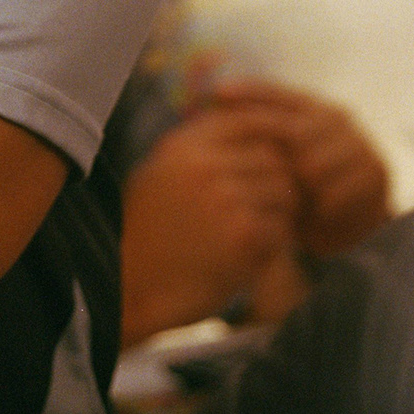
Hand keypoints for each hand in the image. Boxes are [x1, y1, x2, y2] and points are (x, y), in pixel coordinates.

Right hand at [118, 103, 301, 343]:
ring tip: (258, 235)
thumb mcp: (160, 176)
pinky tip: (252, 258)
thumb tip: (248, 129)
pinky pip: (282, 227)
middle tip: (271, 210)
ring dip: (280, 214)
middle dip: (279, 182)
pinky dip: (275, 245)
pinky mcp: (241, 234)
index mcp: (183, 146)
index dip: (271, 138)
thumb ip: (198, 151)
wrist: (130, 293)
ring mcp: (224, 197)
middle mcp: (203, 165)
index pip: (248, 121)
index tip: (278, 162)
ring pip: (283, 190)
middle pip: (273, 157)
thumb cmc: (146, 238)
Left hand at [186, 76, 394, 256]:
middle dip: (273, 160)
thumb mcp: (278, 163)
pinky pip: (334, 193)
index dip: (248, 91)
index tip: (217, 95)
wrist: (350, 225)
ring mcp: (359, 144)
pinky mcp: (375, 173)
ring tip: (290, 206)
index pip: (278, 93)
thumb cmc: (302, 193)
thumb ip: (258, 139)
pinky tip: (313, 217)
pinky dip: (318, 210)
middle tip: (259, 184)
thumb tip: (210, 112)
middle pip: (294, 131)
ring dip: (297, 191)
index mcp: (312, 109)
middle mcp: (337, 119)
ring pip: (314, 165)